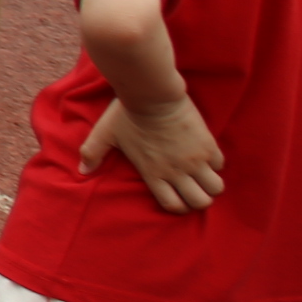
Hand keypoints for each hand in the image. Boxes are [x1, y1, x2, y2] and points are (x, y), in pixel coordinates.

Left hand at [77, 92, 224, 211]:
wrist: (151, 93)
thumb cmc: (126, 114)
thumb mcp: (106, 134)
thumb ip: (93, 153)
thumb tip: (83, 171)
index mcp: (153, 173)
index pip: (173, 206)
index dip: (178, 207)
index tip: (178, 198)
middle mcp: (176, 171)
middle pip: (200, 202)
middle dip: (199, 200)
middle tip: (194, 189)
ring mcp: (194, 159)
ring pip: (215, 188)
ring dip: (211, 185)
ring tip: (203, 175)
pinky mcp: (207, 145)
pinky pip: (219, 165)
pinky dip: (214, 163)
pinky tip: (205, 155)